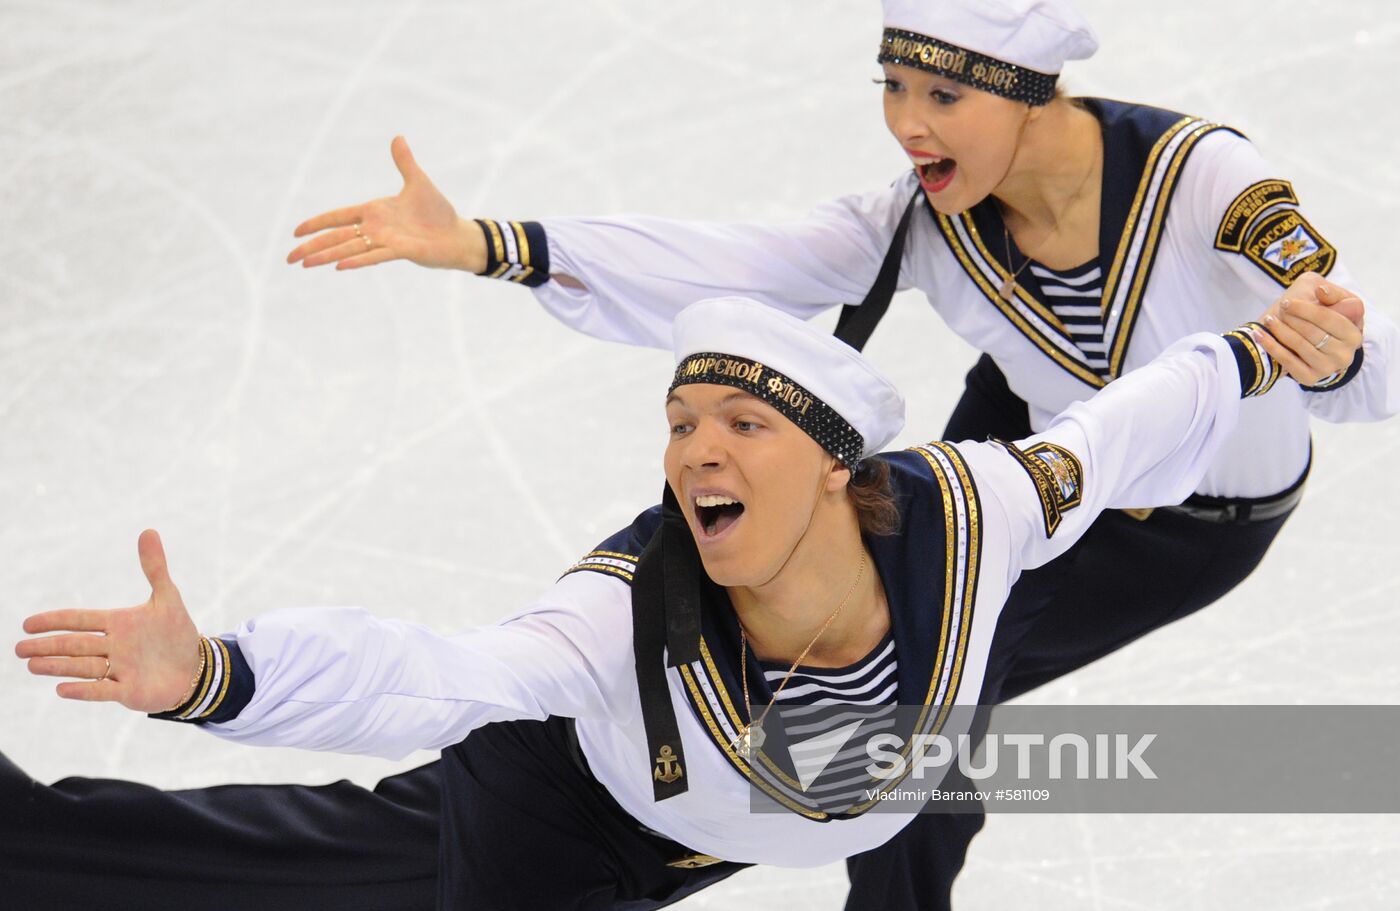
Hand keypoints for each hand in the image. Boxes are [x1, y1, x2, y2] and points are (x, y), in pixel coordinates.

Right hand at [15, 530, 201, 712]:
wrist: (196, 667)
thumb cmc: (177, 634)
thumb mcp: (168, 598)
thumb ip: (155, 567)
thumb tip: (148, 531)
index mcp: (118, 624)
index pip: (80, 620)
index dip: (55, 621)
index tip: (28, 623)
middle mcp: (113, 648)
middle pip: (75, 645)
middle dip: (48, 646)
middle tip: (19, 648)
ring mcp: (119, 670)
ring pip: (83, 667)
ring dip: (58, 666)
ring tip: (32, 664)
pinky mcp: (129, 691)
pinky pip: (102, 691)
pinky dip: (84, 690)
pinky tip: (61, 689)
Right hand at [286, 135, 487, 272]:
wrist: (457, 234)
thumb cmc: (437, 212)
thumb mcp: (418, 182)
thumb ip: (404, 162)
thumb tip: (398, 137)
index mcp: (374, 212)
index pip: (338, 217)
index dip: (317, 223)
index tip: (296, 231)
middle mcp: (375, 228)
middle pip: (336, 237)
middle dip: (312, 246)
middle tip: (288, 258)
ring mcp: (385, 241)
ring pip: (349, 249)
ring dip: (326, 255)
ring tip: (304, 264)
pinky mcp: (399, 252)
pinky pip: (373, 256)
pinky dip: (357, 260)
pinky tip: (338, 266)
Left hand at [1253, 272, 1363, 385]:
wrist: (1295, 343)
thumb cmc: (1309, 315)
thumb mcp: (1321, 296)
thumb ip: (1329, 292)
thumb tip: (1322, 291)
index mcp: (1354, 332)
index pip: (1332, 318)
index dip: (1308, 310)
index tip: (1287, 302)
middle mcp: (1347, 352)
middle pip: (1316, 332)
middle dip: (1293, 319)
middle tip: (1278, 310)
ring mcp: (1330, 367)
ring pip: (1301, 345)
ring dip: (1281, 331)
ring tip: (1268, 320)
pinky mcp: (1311, 378)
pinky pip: (1288, 361)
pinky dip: (1272, 346)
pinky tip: (1259, 335)